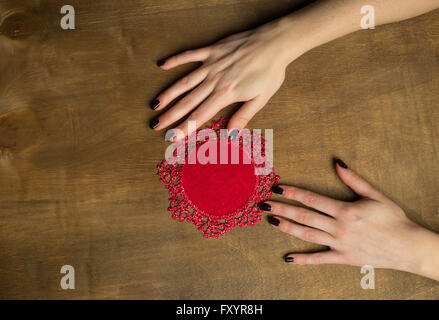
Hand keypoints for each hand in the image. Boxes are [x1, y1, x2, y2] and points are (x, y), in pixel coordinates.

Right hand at [150, 18, 297, 139]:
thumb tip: (231, 136)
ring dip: (168, 94)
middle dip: (170, 115)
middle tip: (155, 125)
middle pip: (188, 101)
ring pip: (184, 82)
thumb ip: (243, 116)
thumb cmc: (271, 72)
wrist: (275, 43)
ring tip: (155, 105)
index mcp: (226, 94)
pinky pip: (190, 55)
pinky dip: (176, 60)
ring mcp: (211, 64)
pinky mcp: (212, 50)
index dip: (185, 128)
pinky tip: (162, 66)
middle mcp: (214, 80)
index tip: (172, 138)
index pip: (201, 115)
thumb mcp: (261, 99)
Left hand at [260, 159, 438, 279]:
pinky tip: (288, 258)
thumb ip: (354, 180)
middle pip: (304, 217)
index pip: (312, 199)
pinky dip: (303, 260)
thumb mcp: (375, 195)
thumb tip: (337, 163)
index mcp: (345, 211)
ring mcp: (339, 244)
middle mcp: (339, 228)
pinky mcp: (343, 257)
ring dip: (287, 229)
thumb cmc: (393, 219)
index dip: (293, 192)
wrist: (408, 247)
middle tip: (264, 205)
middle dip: (282, 209)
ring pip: (307, 235)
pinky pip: (319, 259)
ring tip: (271, 222)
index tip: (278, 187)